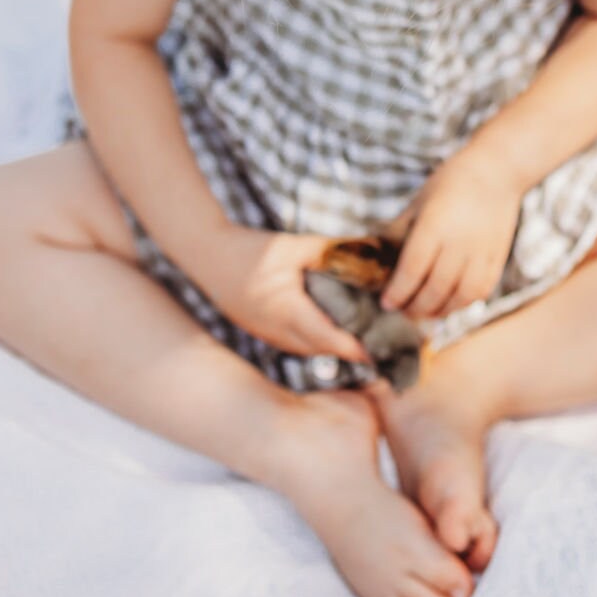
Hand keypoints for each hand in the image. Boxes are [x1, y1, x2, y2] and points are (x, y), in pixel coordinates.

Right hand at [192, 221, 373, 364]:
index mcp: (287, 311)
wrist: (206, 255)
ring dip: (339, 348)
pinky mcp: (264, 332)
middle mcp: (278, 332)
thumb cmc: (249, 248)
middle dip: (357, 350)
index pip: (332, 338)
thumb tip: (368, 250)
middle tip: (390, 344)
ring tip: (371, 339)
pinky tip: (337, 329)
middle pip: (326, 350)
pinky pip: (299, 344)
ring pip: (312, 350)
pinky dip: (321, 340)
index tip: (388, 349)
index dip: (361, 348)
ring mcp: (269, 336)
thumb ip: (329, 250)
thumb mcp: (292, 245)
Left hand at [378, 151, 524, 320]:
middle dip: (414, 306)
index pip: (413, 269)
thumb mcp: (419, 202)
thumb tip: (377, 256)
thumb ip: (399, 231)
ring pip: (459, 297)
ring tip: (423, 311)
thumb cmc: (451, 182)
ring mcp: (481, 254)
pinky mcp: (497, 260)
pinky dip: (462, 304)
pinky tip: (448, 303)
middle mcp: (459, 243)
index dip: (398, 291)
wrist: (498, 171)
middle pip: (434, 289)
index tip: (386, 303)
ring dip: (438, 311)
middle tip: (401, 310)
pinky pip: (479, 292)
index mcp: (434, 225)